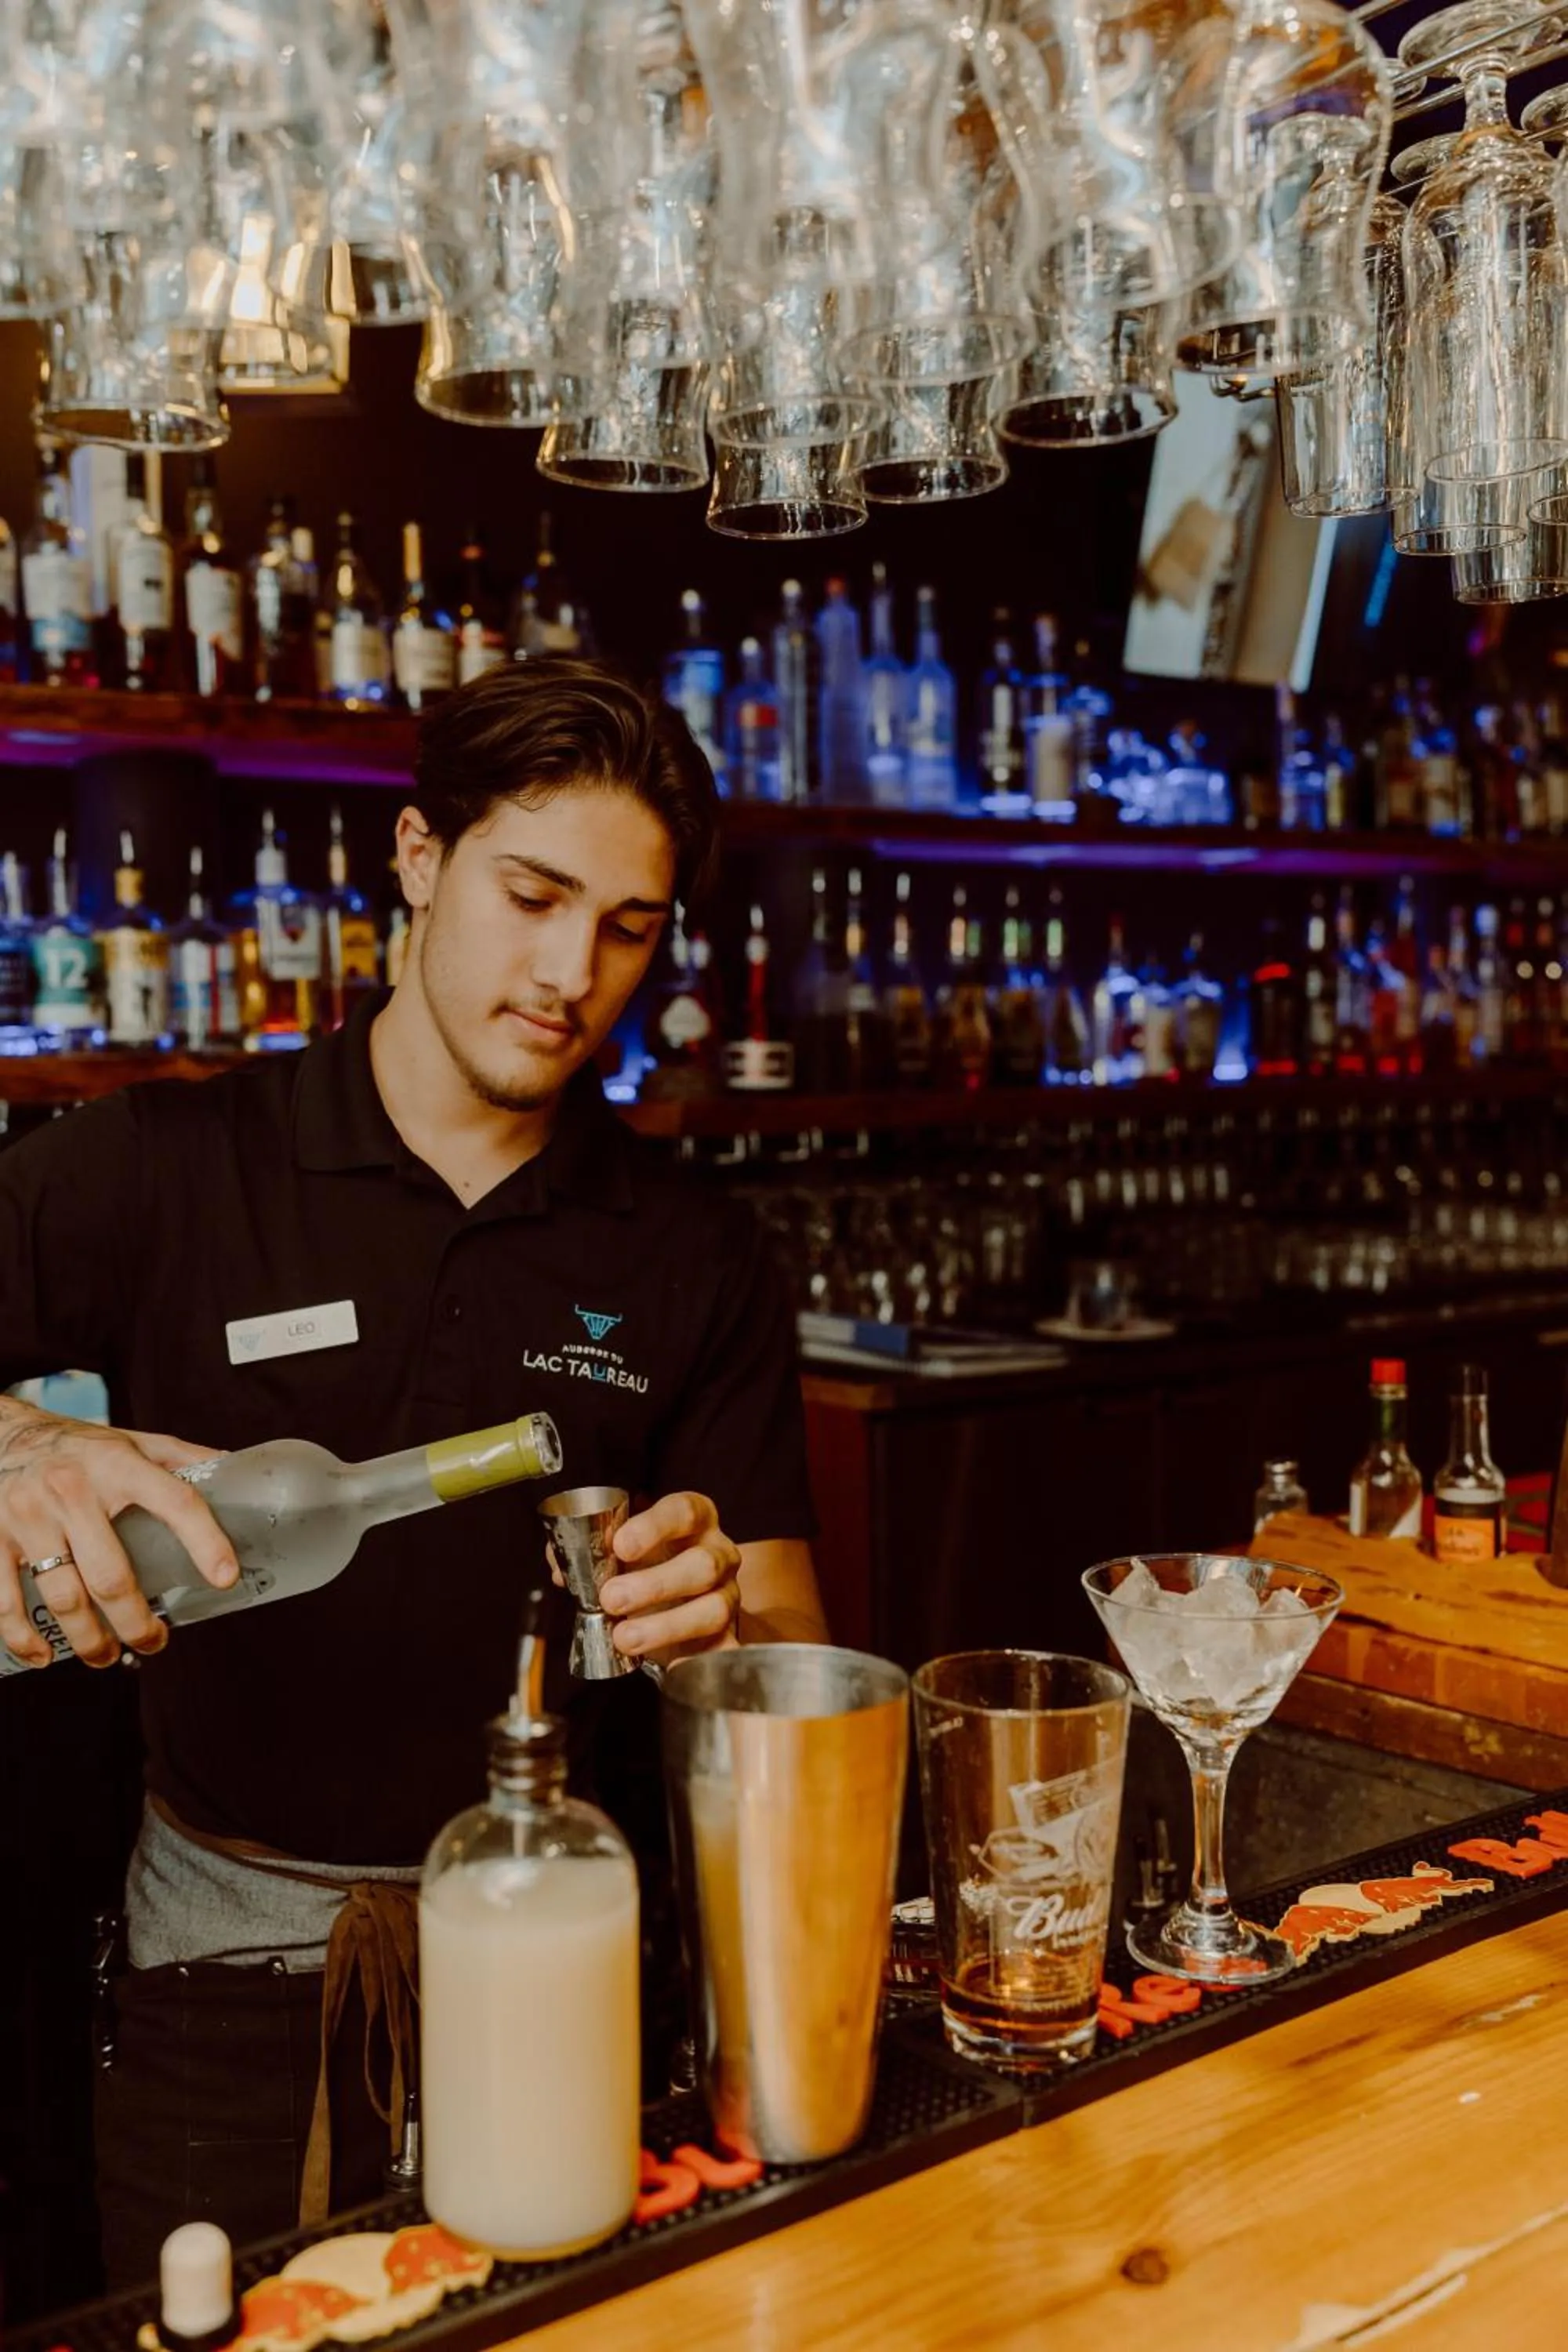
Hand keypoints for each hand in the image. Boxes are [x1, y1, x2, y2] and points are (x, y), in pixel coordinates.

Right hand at [0, 1404, 237, 1670]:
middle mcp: (73, 1490)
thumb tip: (238, 1473)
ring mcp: (29, 1516)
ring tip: (108, 1654)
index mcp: (119, 1464)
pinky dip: (24, 1637)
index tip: (225, 1577)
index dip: (205, 1542)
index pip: (175, 1502)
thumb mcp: (135, 1442)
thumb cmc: (79, 1447)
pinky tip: (45, 1654)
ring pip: (64, 1596)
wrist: (5, 1433)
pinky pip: (5, 1599)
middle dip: (138, 1622)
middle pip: (112, 1575)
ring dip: (90, 1639)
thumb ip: (183, 1460)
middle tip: (154, 1641)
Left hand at [600, 1491, 740, 1663]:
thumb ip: (591, 1552)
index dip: (653, 1526)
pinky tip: (673, 1666)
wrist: (679, 1596)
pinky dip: (700, 1660)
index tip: (619, 1545)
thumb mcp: (622, 1549)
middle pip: (702, 1565)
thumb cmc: (647, 1562)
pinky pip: (725, 1649)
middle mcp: (718, 1553)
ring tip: (624, 1637)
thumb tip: (562, 1569)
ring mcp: (727, 1594)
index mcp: (694, 1519)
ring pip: (713, 1609)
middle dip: (655, 1584)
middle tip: (611, 1598)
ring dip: (665, 1626)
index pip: (683, 1511)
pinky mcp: (728, 1632)